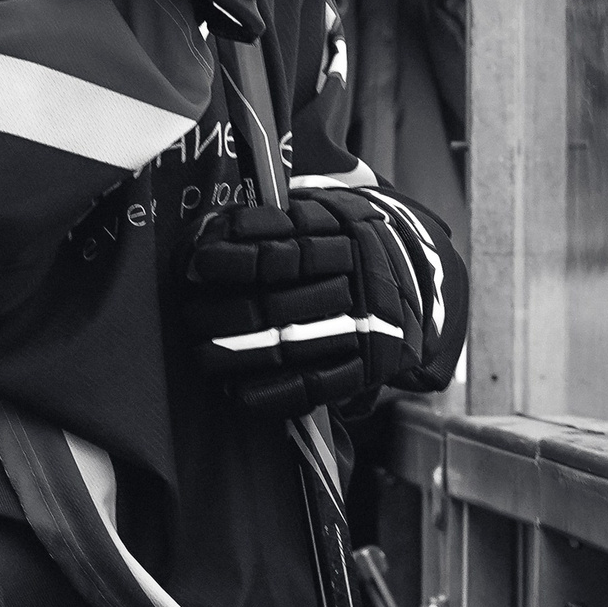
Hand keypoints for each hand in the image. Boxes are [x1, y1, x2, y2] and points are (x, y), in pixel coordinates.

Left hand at [184, 188, 433, 417]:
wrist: (416, 275)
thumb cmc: (345, 242)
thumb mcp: (325, 214)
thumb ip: (276, 222)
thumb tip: (210, 234)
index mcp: (346, 229)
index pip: (283, 244)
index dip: (236, 255)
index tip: (196, 264)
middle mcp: (360, 274)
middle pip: (282, 297)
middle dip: (227, 309)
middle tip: (191, 315)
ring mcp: (369, 322)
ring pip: (293, 342)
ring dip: (241, 353)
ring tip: (202, 354)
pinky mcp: (371, 363)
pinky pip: (317, 385)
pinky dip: (274, 392)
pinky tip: (238, 392)